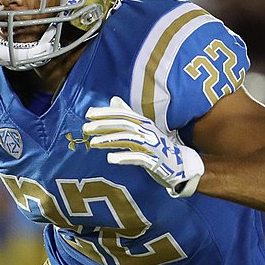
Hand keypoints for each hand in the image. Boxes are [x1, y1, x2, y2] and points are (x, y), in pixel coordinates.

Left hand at [83, 96, 203, 196]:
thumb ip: (128, 115)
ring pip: (128, 140)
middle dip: (104, 125)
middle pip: (124, 125)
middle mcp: (148, 132)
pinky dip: (123, 157)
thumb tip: (113, 99)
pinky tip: (110, 158)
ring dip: (109, 140)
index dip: (106, 113)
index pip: (123, 114)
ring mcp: (151, 146)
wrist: (179, 165)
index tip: (88, 114)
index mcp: (143, 123)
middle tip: (86, 128)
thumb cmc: (157, 147)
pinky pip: (138, 158)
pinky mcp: (154, 162)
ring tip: (93, 143)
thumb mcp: (143, 129)